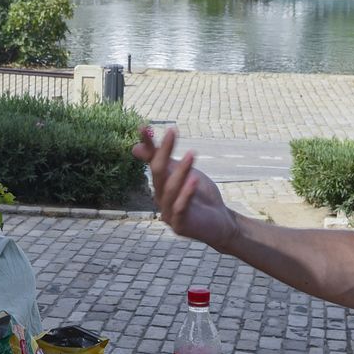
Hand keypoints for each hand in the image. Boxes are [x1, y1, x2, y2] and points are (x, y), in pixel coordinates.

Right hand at [132, 126, 238, 250]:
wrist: (219, 222)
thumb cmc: (200, 196)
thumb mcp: (183, 173)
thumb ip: (163, 161)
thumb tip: (134, 147)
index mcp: (160, 184)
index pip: (152, 162)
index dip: (149, 145)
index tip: (144, 127)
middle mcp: (160, 198)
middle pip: (158, 173)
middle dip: (164, 152)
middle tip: (172, 132)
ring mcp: (168, 213)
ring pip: (170, 189)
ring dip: (181, 171)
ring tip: (192, 154)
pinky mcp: (180, 226)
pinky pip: (181, 208)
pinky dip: (186, 194)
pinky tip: (194, 180)